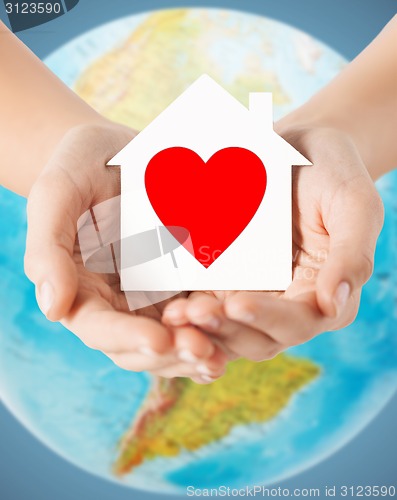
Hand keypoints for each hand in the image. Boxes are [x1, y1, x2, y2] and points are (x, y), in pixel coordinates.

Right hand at [24, 122, 226, 381]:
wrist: (119, 149)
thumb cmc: (80, 167)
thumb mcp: (57, 194)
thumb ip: (49, 249)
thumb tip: (53, 309)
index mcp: (82, 289)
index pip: (98, 328)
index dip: (126, 337)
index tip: (158, 340)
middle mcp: (118, 302)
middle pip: (140, 346)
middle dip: (171, 353)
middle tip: (204, 351)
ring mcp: (153, 294)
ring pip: (173, 339)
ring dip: (197, 351)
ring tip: (222, 355)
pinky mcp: (182, 281)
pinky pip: (199, 312)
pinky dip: (216, 328)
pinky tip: (240, 328)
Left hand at [162, 126, 383, 364]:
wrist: (296, 148)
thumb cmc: (332, 171)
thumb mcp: (354, 204)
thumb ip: (352, 255)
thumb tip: (332, 305)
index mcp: (325, 295)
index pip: (299, 322)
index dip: (268, 319)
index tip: (237, 304)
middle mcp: (289, 304)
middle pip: (257, 337)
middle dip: (226, 330)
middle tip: (194, 313)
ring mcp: (255, 295)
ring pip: (227, 330)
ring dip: (201, 330)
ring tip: (175, 316)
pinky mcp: (227, 281)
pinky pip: (207, 305)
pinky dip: (190, 312)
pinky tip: (169, 304)